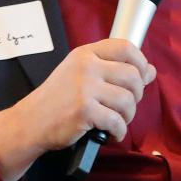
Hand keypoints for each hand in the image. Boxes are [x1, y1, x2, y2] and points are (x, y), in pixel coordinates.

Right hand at [0, 38, 155, 180]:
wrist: (30, 122)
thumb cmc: (58, 99)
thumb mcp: (82, 74)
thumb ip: (114, 69)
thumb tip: (150, 71)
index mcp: (86, 53)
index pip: (125, 47)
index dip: (140, 62)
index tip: (141, 77)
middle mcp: (86, 66)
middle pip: (133, 76)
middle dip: (136, 95)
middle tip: (125, 106)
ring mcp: (85, 88)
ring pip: (128, 100)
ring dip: (128, 116)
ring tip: (117, 121)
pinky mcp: (84, 111)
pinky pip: (117, 121)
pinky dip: (119, 132)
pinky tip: (111, 134)